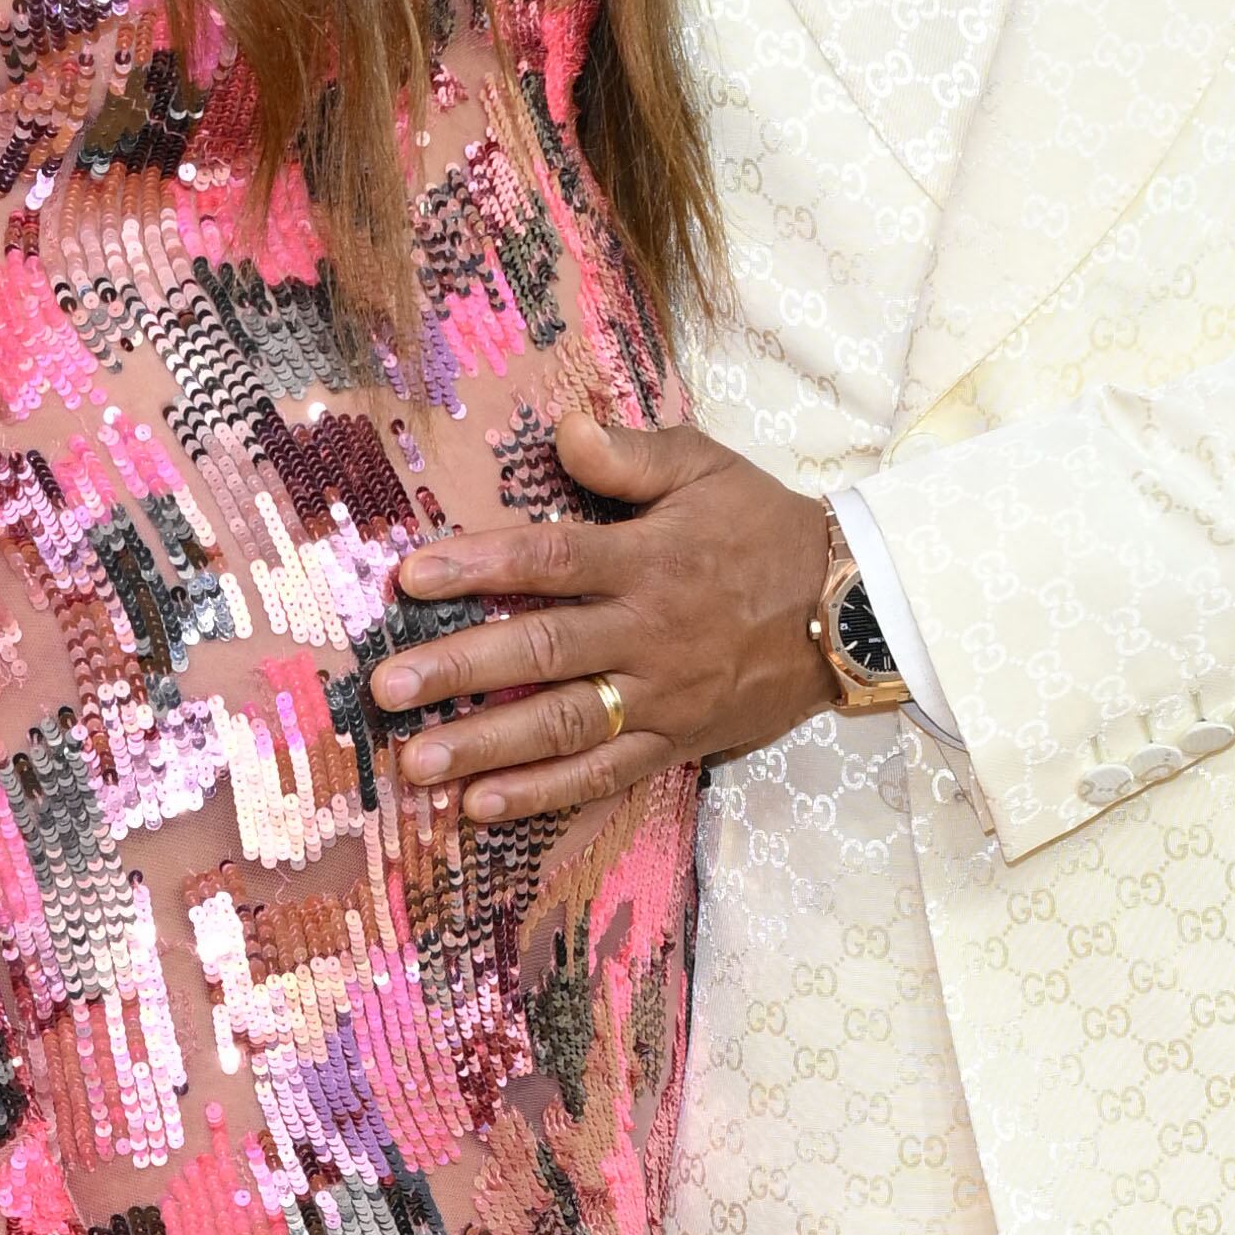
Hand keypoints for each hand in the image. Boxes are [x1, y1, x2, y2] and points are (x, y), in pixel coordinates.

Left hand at [373, 414, 840, 820]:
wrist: (847, 606)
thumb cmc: (763, 527)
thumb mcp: (707, 468)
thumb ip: (632, 453)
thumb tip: (564, 428)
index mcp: (648, 558)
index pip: (551, 560)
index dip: (479, 567)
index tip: (411, 579)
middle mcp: (648, 631)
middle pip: (543, 651)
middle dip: (460, 668)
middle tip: (387, 686)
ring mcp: (661, 694)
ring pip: (564, 724)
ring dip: (486, 745)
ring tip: (416, 762)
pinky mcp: (676, 739)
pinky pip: (605, 773)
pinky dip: (545, 793)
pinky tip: (483, 805)